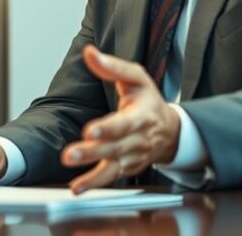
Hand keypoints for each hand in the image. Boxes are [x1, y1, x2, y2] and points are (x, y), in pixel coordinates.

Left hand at [61, 45, 180, 193]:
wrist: (171, 129)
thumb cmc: (149, 100)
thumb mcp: (135, 77)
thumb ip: (112, 66)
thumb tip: (89, 53)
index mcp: (142, 115)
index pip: (125, 123)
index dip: (108, 128)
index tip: (91, 131)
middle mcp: (138, 139)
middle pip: (114, 148)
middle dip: (92, 152)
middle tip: (70, 154)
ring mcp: (133, 156)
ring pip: (113, 167)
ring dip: (93, 176)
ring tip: (75, 182)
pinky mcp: (127, 167)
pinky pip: (111, 177)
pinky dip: (94, 184)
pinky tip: (78, 188)